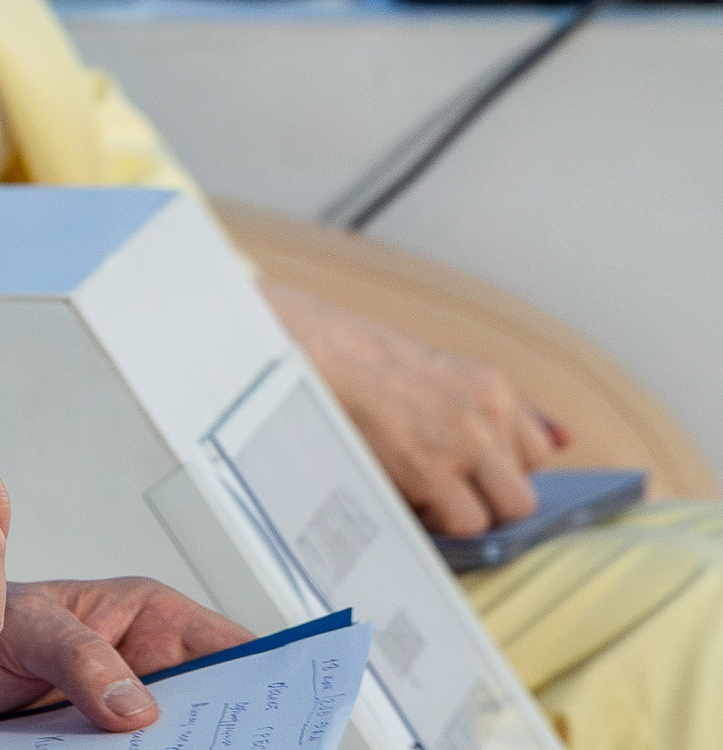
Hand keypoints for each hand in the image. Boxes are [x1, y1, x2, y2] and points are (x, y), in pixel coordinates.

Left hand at [0, 578, 250, 730]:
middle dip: (230, 732)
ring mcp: (131, 714)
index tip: (284, 714)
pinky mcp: (105, 748)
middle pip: (216, 708)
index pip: (232, 647)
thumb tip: (137, 706)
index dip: (268, 678)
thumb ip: (79, 656)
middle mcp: (153, 667)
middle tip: (234, 749)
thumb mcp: (26, 627)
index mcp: (152, 619)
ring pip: (180, 742)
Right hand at [266, 282, 551, 534]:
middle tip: (447, 490)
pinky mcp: (429, 470)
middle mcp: (486, 415)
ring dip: (463, 514)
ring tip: (423, 496)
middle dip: (491, 501)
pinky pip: (459, 523)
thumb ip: (506, 408)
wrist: (312, 354)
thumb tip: (566, 437)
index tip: (474, 471)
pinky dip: (434, 521)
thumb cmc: (365, 363)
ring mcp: (461, 444)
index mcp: (493, 388)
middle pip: (525, 493)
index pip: (539, 453)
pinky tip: (405, 496)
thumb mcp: (447, 372)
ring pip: (498, 515)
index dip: (504, 469)